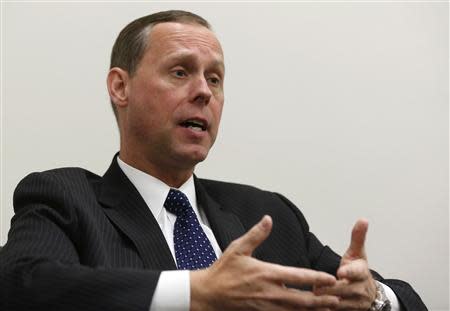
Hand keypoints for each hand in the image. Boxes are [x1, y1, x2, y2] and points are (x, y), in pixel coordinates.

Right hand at [190, 215, 339, 310]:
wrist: (209, 294)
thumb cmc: (223, 271)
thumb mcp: (238, 248)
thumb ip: (256, 234)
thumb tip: (268, 219)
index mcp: (266, 273)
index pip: (298, 277)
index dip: (317, 278)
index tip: (331, 278)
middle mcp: (270, 292)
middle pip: (302, 299)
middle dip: (322, 300)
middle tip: (339, 299)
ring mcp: (267, 306)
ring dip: (313, 310)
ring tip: (329, 308)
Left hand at [314, 219, 376, 309]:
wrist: (371, 295)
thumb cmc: (359, 271)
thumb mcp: (358, 254)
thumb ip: (357, 237)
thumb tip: (363, 219)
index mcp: (361, 273)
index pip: (356, 272)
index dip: (348, 272)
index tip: (340, 272)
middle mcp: (360, 290)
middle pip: (343, 290)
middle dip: (329, 289)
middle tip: (315, 286)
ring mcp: (355, 304)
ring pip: (338, 304)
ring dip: (324, 301)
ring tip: (310, 298)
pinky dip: (324, 310)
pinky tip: (312, 308)